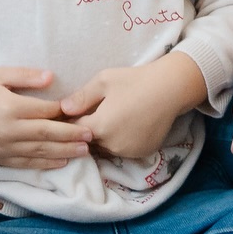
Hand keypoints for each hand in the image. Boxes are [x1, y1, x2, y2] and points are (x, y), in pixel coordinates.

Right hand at [0, 67, 93, 169]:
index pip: (44, 111)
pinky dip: (46, 163)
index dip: (64, 111)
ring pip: (40, 151)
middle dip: (71, 135)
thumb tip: (52, 78)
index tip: (81, 110)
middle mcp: (9, 131)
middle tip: (92, 134)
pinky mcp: (0, 159)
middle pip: (46, 134)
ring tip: (85, 150)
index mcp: (10, 107)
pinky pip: (27, 163)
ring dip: (64, 151)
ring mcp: (5, 148)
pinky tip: (62, 162)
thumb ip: (26, 76)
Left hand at [61, 53, 206, 161]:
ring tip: (109, 119)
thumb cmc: (134, 80)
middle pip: (89, 142)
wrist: (169, 89)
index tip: (68, 113)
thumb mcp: (104, 81)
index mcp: (100, 126)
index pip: (74, 130)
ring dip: (103, 138)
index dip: (70, 121)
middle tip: (90, 114)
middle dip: (86, 130)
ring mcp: (129, 152)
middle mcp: (113, 145)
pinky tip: (125, 125)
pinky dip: (119, 142)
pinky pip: (123, 151)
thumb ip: (82, 97)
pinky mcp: (142, 153)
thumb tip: (63, 109)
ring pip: (106, 148)